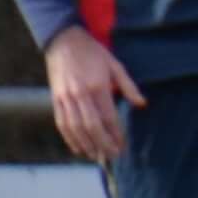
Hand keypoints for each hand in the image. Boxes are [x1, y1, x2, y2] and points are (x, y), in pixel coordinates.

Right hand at [43, 27, 143, 162]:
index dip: (115, 134)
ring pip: (75, 128)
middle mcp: (80, 94)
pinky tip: (78, 147)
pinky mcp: (55, 99)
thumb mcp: (115, 65)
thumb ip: (128, 86)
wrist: (63, 41)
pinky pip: (62, 123)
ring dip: (86, 144)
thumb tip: (142, 104)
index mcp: (97, 86)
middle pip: (92, 126)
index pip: (108, 117)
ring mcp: (65, 98)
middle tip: (112, 156)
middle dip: (102, 144)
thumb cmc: (92, 53)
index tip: (122, 146)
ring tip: (96, 156)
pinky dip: (69, 138)